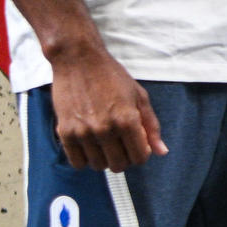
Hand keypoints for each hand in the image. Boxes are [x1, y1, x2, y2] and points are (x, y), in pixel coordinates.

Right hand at [48, 42, 165, 171]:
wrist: (78, 60)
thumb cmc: (111, 76)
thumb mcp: (139, 97)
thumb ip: (151, 126)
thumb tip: (162, 152)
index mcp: (127, 120)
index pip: (140, 158)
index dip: (141, 153)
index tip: (136, 144)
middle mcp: (105, 129)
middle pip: (119, 165)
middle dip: (124, 158)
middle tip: (120, 144)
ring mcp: (83, 132)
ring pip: (98, 166)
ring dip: (104, 159)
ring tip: (103, 143)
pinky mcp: (65, 132)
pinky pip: (77, 163)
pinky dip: (84, 159)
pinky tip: (89, 146)